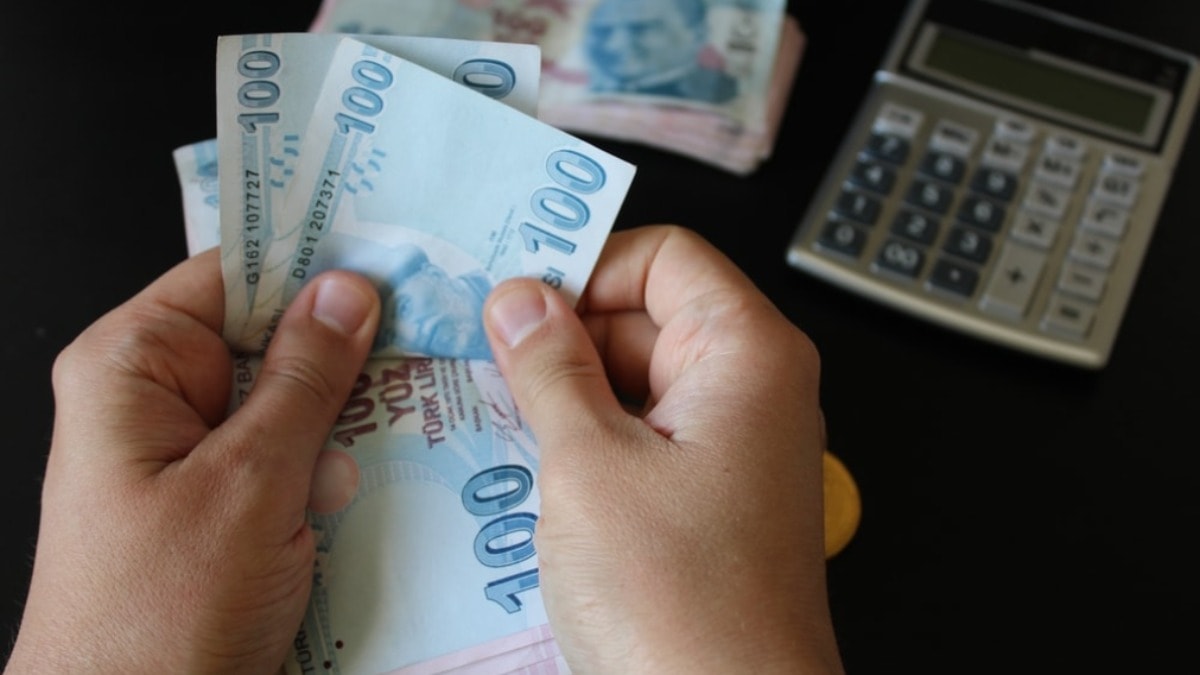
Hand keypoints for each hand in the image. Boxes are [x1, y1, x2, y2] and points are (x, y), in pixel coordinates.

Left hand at [4, 249, 379, 673]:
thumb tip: (349, 289)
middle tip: (424, 350)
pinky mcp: (222, 502)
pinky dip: (333, 466)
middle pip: (269, 335)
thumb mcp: (249, 483)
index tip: (399, 258)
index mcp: (133, 366)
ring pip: (291, 399)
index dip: (315, 263)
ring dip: (345, 421)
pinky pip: (290, 455)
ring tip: (398, 432)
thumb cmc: (160, 616)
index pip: (233, 273)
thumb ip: (304, 380)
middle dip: (343, 354)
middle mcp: (157, 397)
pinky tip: (368, 483)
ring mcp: (191, 453)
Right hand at [483, 225, 842, 672]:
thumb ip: (550, 368)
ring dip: (565, 397)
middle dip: (562, 337)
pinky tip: (526, 470)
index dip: (586, 266)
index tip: (514, 297)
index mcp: (747, 354)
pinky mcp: (710, 501)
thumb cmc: (679, 603)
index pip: (664, 257)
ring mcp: (733, 449)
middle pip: (647, 317)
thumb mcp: (590, 466)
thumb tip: (520, 299)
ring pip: (637, 385)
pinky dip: (588, 445)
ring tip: (491, 420)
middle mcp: (753, 391)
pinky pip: (642, 442)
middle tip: (480, 362)